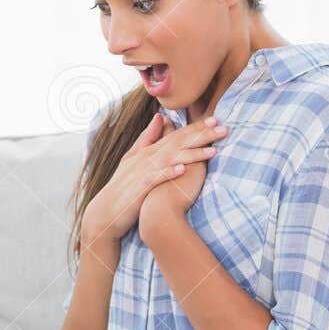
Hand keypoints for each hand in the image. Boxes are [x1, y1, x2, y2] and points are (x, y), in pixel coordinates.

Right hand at [82, 114, 227, 249]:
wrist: (106, 211)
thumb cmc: (122, 186)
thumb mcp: (133, 157)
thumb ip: (148, 137)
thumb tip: (160, 117)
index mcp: (149, 151)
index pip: (176, 135)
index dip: (196, 127)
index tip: (216, 120)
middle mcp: (147, 158)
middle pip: (178, 142)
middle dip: (200, 134)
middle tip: (222, 127)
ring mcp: (143, 172)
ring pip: (171, 158)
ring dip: (191, 153)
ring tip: (212, 150)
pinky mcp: (140, 187)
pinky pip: (156, 178)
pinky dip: (168, 172)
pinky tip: (182, 169)